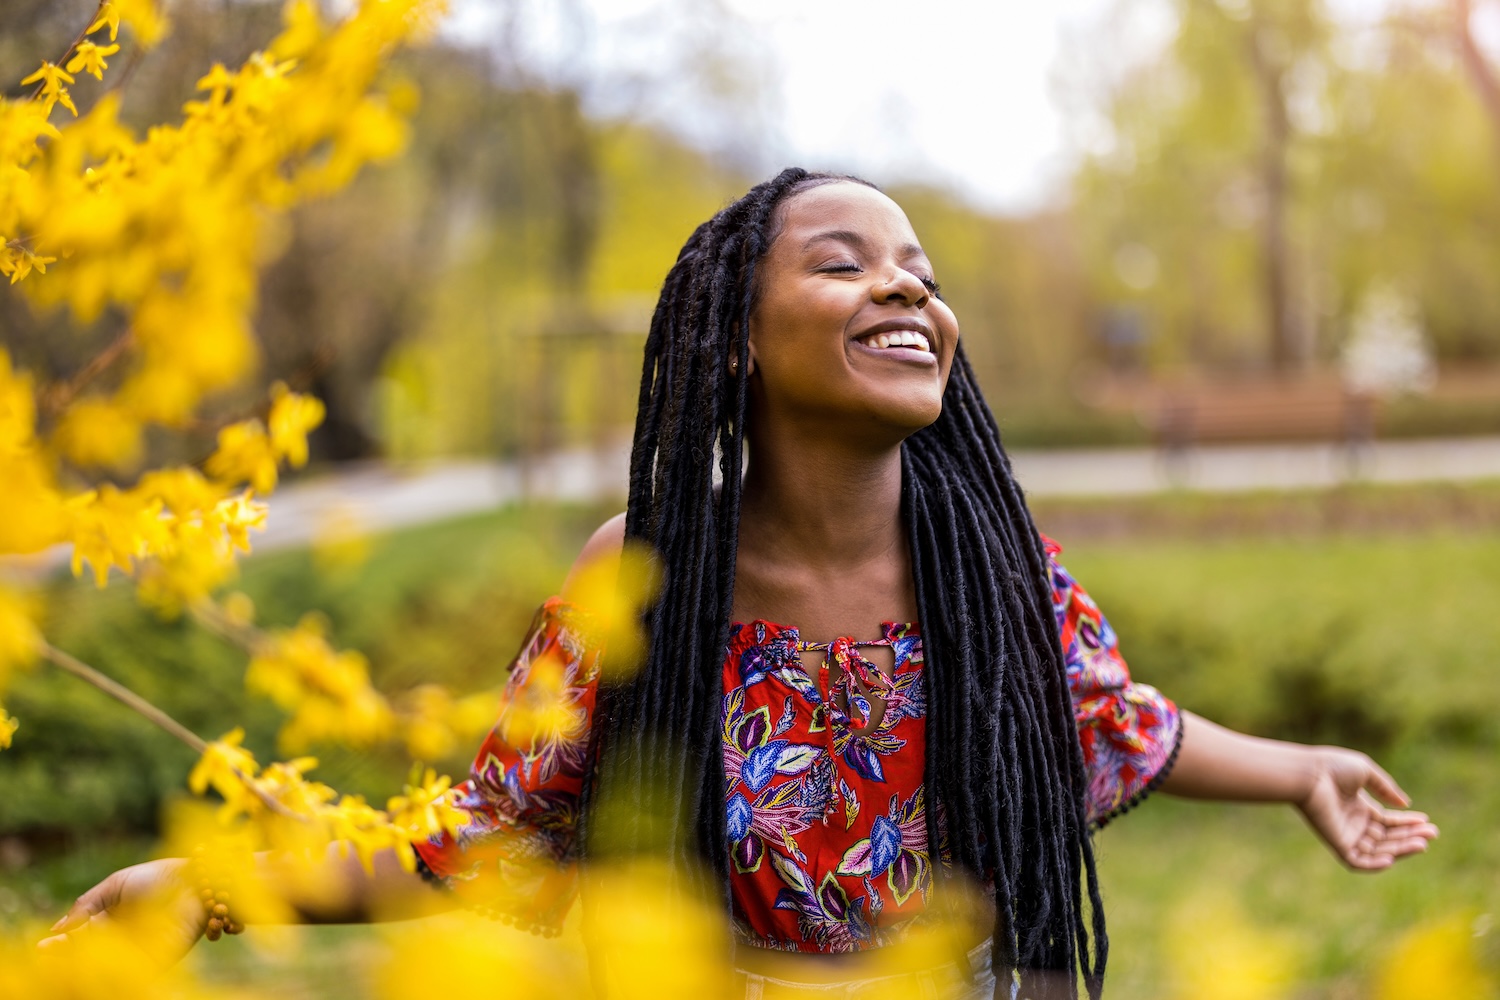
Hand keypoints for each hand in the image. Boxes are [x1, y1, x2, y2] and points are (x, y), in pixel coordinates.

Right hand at [37, 858, 206, 965]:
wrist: (197, 876)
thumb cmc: (158, 876)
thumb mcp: (115, 886)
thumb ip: (87, 905)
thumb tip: (59, 929)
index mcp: (111, 924)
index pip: (81, 940)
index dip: (62, 944)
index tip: (42, 944)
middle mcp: (123, 941)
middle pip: (91, 956)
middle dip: (68, 956)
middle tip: (49, 951)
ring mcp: (140, 952)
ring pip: (108, 965)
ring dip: (87, 962)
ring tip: (70, 952)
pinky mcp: (160, 959)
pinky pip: (134, 970)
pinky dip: (115, 967)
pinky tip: (99, 954)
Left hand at [1296, 747, 1438, 870]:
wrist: (1309, 774)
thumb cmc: (1333, 768)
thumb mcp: (1365, 772)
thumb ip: (1386, 788)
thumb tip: (1406, 804)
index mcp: (1358, 807)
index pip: (1388, 822)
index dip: (1408, 824)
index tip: (1427, 823)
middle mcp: (1353, 823)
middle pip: (1387, 838)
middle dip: (1410, 837)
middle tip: (1432, 835)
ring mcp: (1345, 834)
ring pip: (1378, 851)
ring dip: (1401, 849)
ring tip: (1422, 844)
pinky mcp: (1337, 843)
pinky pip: (1357, 861)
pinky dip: (1374, 864)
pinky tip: (1391, 858)